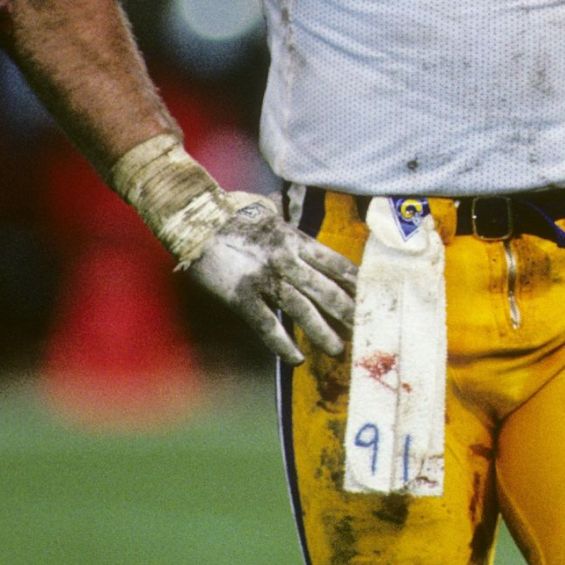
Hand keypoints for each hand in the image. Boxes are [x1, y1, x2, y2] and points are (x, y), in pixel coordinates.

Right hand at [186, 198, 356, 365]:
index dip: (354, 281)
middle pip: (325, 289)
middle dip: (347, 310)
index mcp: (294, 239)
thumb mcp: (265, 209)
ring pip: (302, 309)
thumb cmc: (228, 212)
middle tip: (363, 328)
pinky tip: (296, 358)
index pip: (334, 263)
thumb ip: (281, 217)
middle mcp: (286, 259)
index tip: (370, 296)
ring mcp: (265, 279)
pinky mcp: (242, 296)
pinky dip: (282, 344)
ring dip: (322, 331)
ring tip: (337, 348)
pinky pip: (267, 325)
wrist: (194, 220)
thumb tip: (284, 206)